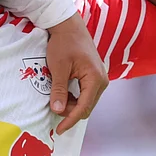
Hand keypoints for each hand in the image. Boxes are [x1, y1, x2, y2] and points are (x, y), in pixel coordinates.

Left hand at [45, 12, 108, 134]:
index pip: (84, 108)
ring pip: (87, 101)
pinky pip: (86, 93)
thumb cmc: (63, 44)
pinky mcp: (94, 75)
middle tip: (53, 110)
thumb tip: (58, 110)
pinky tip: (63, 94)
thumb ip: (59, 90)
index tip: (59, 129)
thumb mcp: (58, 67)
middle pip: (87, 107)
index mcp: (95, 79)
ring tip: (56, 100)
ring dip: (72, 105)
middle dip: (71, 113)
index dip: (70, 120)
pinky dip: (75, 98)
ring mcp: (99, 78)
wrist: (68, 26)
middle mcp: (102, 80)